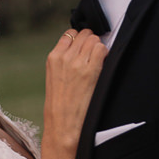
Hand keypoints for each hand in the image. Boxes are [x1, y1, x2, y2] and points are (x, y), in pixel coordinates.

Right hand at [44, 28, 106, 149]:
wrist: (63, 124)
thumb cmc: (60, 105)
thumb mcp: (54, 78)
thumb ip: (64, 61)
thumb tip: (80, 49)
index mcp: (53, 58)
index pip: (70, 34)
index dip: (80, 39)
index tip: (85, 47)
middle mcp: (64, 57)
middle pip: (84, 34)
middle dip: (91, 42)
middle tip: (94, 56)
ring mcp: (77, 63)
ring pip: (94, 40)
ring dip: (99, 48)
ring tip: (98, 62)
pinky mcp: (91, 70)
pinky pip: (101, 49)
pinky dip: (105, 54)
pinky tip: (104, 65)